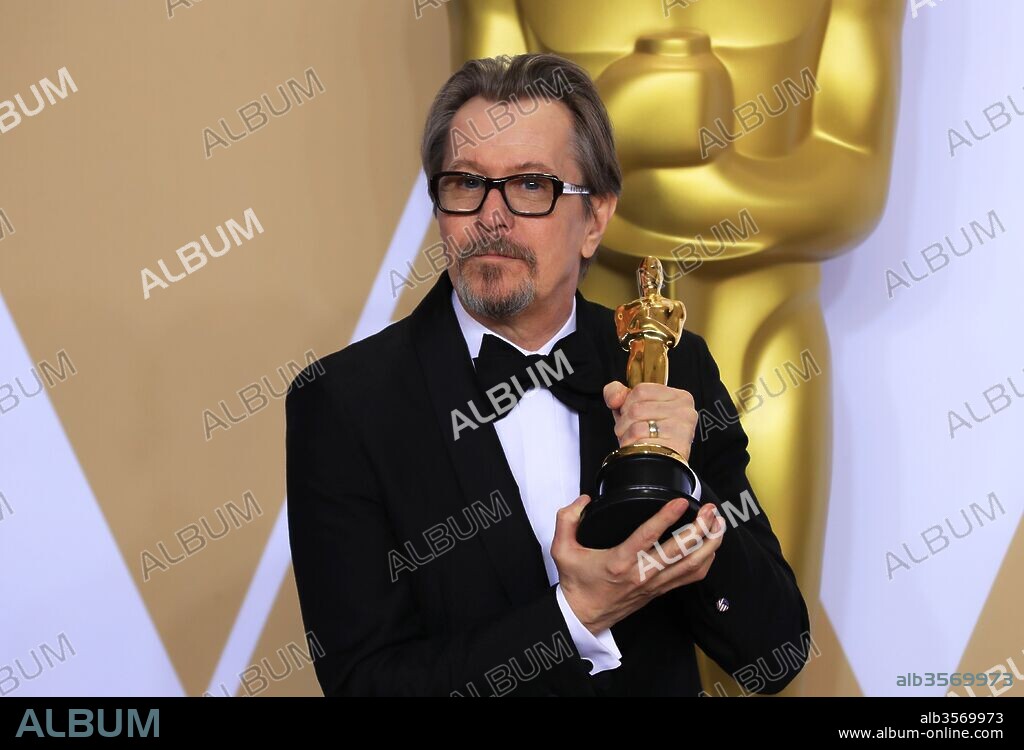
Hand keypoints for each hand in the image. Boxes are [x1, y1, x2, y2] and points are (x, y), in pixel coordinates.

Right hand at [552, 494, 724, 633]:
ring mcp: (654, 583)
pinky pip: (691, 577)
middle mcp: (642, 573)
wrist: (583, 616)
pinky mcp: (660, 589)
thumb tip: (584, 500)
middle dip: (700, 528)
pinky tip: (711, 545)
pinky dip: (706, 561)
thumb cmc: (576, 582)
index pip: (648, 537)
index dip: (666, 517)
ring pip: (692, 565)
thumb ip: (567, 519)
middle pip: (680, 551)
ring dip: (709, 543)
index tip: (680, 501)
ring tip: (718, 523)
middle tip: (710, 508)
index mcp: (620, 561)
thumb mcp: (561, 549)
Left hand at [604, 381, 697, 461]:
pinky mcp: (676, 441)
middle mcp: (684, 409)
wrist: (660, 465)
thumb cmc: (649, 436)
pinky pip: (640, 434)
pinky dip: (632, 442)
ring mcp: (682, 425)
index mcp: (678, 396)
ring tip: (635, 439)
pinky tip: (640, 446)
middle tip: (632, 429)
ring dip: (626, 432)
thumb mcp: (632, 408)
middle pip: (637, 406)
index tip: (632, 413)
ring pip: (636, 419)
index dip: (628, 403)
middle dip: (625, 420)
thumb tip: (615, 397)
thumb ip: (617, 392)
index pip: (641, 390)